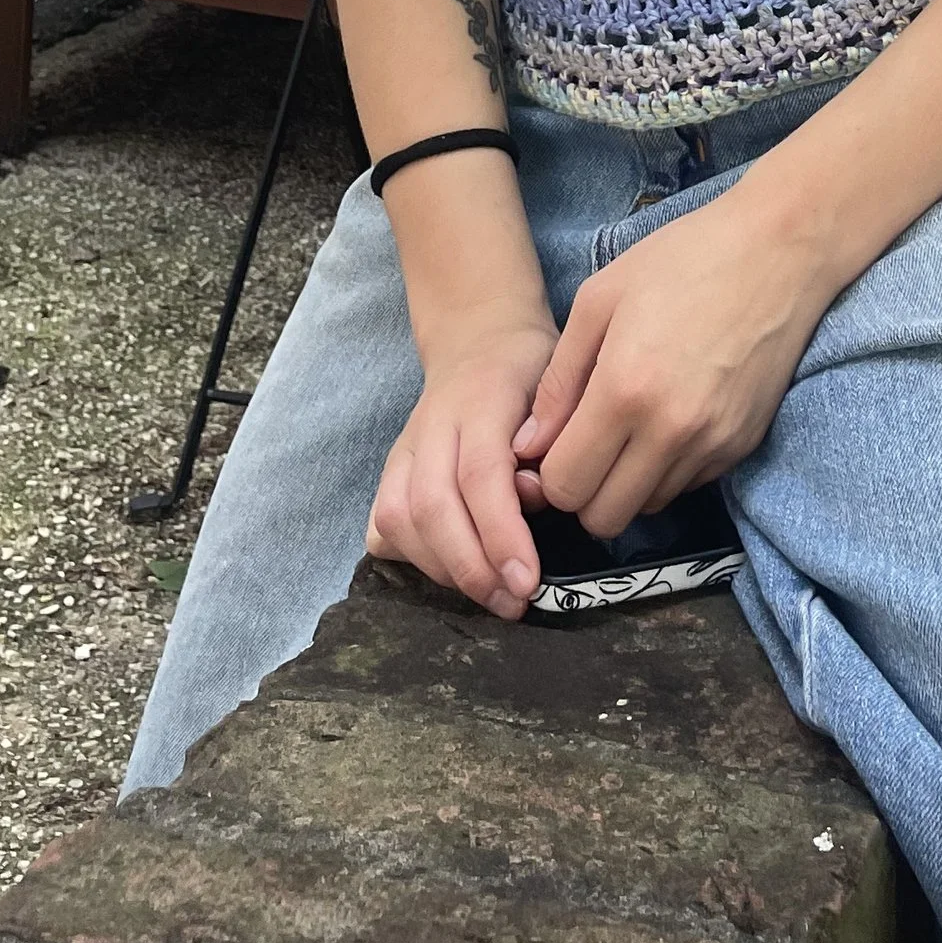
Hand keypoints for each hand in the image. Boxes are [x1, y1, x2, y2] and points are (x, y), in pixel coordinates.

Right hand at [366, 306, 559, 618]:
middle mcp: (432, 424)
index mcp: (481, 399)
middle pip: (432, 505)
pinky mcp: (389, 468)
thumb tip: (535, 495)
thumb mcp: (559, 388)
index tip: (527, 581)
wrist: (479, 339)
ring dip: (443, 570)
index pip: (481, 474)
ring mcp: (403, 447)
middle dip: (471, 568)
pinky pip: (382, 523)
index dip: (501, 533)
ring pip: (399, 518)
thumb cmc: (530, 371)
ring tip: (491, 595)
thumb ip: (553, 438)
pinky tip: (447, 573)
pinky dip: (408, 557)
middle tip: (514, 603)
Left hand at [513, 187, 837, 541]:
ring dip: (628, 482)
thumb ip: (557, 380)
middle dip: (585, 491)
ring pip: (648, 508)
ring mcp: (713, 444)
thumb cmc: (683, 259)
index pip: (565, 486)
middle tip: (588, 444)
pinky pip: (688, 485)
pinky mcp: (743, 446)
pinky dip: (668, 468)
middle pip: (605, 517)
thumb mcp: (599, 298)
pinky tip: (670, 418)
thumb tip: (529, 444)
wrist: (779, 250)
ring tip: (631, 427)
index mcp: (625, 391)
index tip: (557, 442)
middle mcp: (671, 431)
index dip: (550, 472)